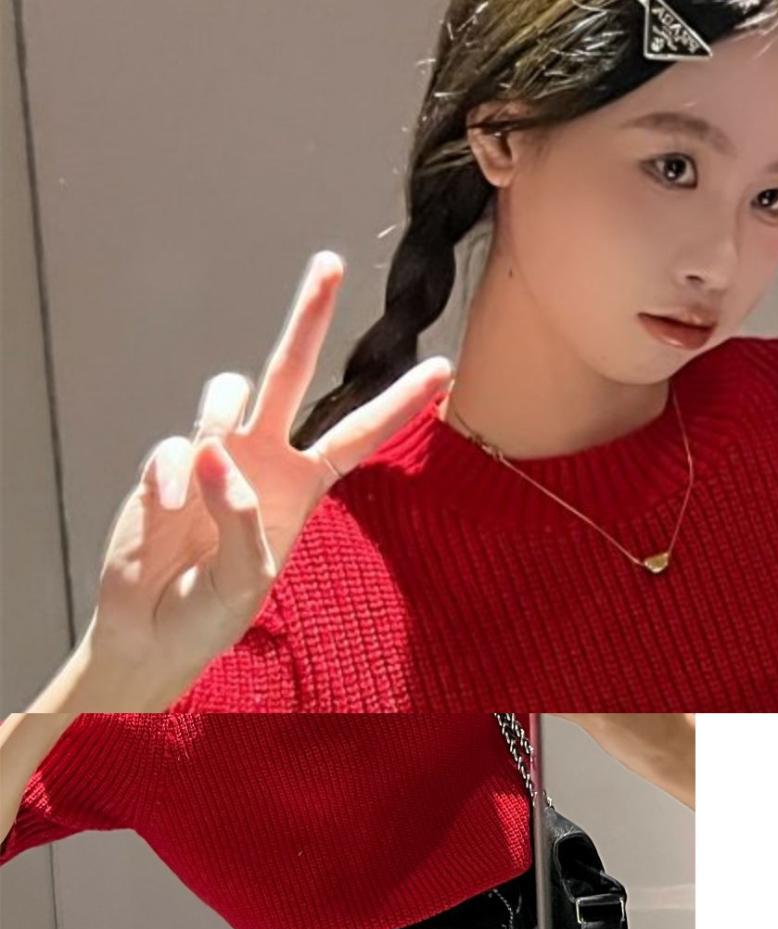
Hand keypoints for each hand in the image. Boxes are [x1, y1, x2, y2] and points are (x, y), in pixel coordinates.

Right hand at [76, 255, 453, 717]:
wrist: (151, 632)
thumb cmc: (210, 614)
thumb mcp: (248, 582)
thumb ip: (243, 520)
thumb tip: (215, 453)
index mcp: (302, 487)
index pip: (357, 436)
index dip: (399, 404)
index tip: (442, 367)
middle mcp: (263, 458)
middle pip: (290, 371)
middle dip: (309, 316)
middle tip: (331, 264)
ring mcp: (215, 454)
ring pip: (228, 391)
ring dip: (218, 421)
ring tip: (204, 476)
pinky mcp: (169, 462)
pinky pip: (174, 447)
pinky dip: (172, 477)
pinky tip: (169, 510)